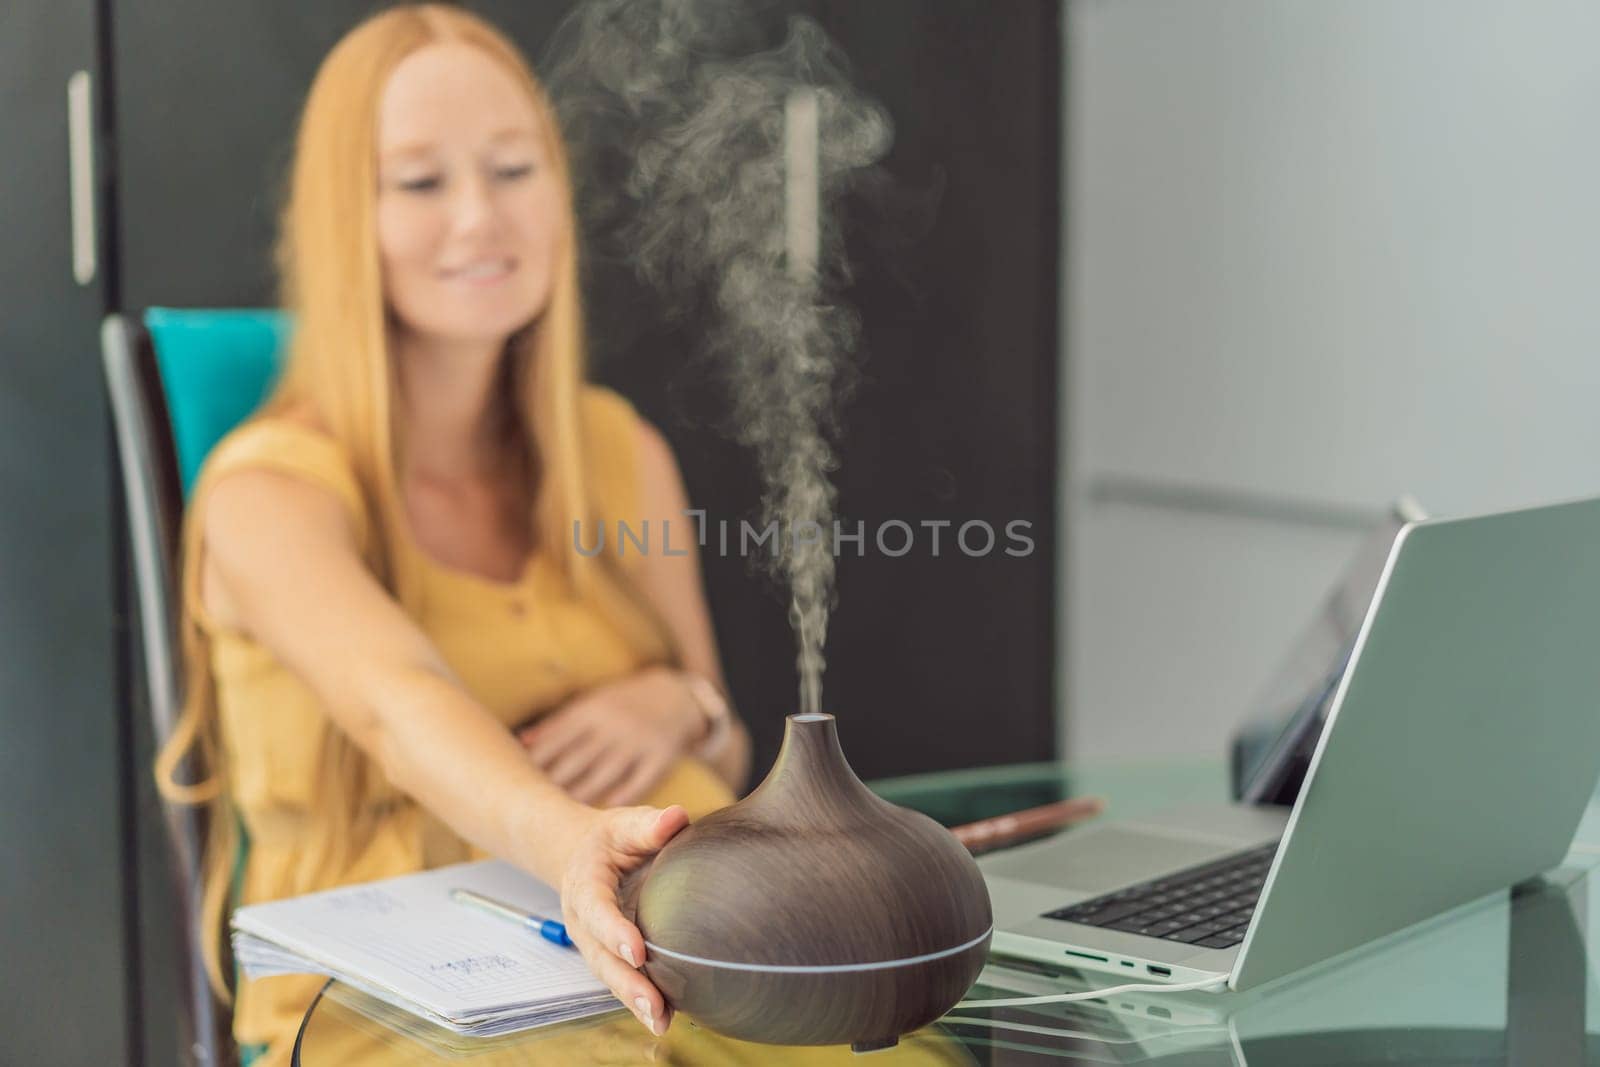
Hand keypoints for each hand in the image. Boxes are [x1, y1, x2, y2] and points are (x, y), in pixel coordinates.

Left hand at [519, 668, 702, 806]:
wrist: (677, 697)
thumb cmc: (622, 705)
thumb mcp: (592, 705)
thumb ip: (558, 724)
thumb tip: (522, 741)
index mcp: (592, 710)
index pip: (558, 738)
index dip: (538, 760)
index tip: (517, 780)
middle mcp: (613, 725)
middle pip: (577, 759)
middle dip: (553, 782)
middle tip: (531, 807)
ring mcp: (638, 741)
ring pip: (604, 774)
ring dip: (580, 796)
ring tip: (560, 817)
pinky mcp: (661, 757)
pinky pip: (639, 782)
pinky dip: (621, 798)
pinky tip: (604, 815)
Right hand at [559, 803, 689, 1035]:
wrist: (580, 855)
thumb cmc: (609, 840)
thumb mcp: (623, 825)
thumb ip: (648, 825)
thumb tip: (677, 817)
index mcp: (585, 886)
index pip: (597, 911)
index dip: (615, 931)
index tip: (638, 951)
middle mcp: (584, 923)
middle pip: (602, 958)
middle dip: (627, 983)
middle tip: (654, 1006)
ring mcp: (593, 944)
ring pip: (610, 976)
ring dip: (634, 1001)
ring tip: (661, 1022)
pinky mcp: (608, 956)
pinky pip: (620, 980)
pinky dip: (639, 1000)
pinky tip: (664, 1017)